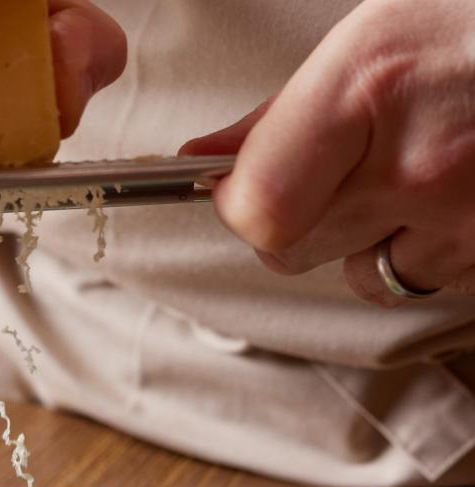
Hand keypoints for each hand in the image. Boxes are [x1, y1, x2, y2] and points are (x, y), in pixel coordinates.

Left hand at [180, 0, 474, 306]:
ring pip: (361, 276)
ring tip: (421, 176)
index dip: (242, 209)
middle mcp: (420, 162)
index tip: (244, 195)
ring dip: (370, 242)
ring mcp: (470, 218)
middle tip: (342, 175)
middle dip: (299, 224)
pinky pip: (425, 282)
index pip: (260, 210)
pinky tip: (459, 196)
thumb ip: (277, 117)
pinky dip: (427, 252)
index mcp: (370, 87)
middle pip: (293, 251)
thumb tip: (202, 161)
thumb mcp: (374, 40)